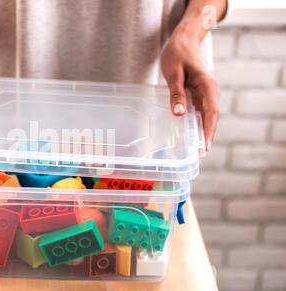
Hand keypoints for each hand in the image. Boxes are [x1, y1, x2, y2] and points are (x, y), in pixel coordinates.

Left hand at [161, 35, 219, 151]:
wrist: (183, 41)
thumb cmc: (177, 54)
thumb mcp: (173, 74)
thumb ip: (176, 94)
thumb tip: (179, 114)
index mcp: (207, 85)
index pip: (211, 112)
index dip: (208, 130)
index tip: (205, 145)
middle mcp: (210, 91)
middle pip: (211, 117)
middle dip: (206, 136)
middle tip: (199, 155)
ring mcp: (205, 93)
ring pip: (206, 116)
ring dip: (202, 132)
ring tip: (195, 150)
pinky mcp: (199, 94)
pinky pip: (200, 112)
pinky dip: (197, 124)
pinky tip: (190, 135)